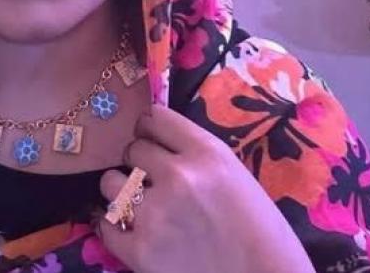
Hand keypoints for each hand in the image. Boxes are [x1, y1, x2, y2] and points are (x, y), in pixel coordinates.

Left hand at [99, 105, 313, 272]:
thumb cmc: (264, 234)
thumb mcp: (237, 178)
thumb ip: (199, 158)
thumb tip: (160, 146)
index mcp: (207, 153)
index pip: (156, 118)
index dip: (149, 127)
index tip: (149, 137)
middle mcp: (177, 176)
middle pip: (133, 149)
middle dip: (139, 162)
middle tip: (150, 178)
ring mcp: (155, 214)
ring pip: (111, 182)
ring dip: (121, 191)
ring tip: (136, 204)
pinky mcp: (140, 251)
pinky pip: (106, 226)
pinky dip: (113, 227)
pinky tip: (124, 228)